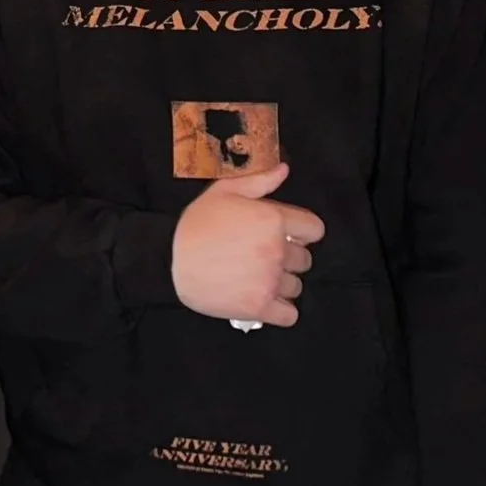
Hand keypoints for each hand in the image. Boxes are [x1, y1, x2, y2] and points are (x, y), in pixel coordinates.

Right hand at [171, 164, 323, 326]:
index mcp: (274, 220)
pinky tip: (266, 301)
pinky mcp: (258, 307)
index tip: (286, 235)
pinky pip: (289, 315)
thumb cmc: (197, 224)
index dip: (302, 231)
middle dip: (289, 258)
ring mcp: (269, 281)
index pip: (314, 230)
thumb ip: (259, 180)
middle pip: (305, 260)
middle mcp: (277, 250)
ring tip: (260, 278)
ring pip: (296, 287)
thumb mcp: (224, 191)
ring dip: (283, 284)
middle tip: (265, 256)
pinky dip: (282, 310)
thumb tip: (285, 170)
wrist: (170, 260)